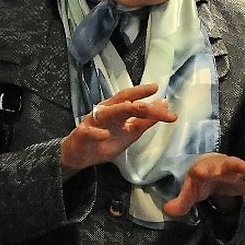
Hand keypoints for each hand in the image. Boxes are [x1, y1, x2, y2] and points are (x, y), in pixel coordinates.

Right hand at [59, 83, 175, 176]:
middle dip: (138, 97)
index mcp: (117, 109)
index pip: (132, 99)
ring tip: (132, 107)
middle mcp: (106, 112)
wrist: (81, 155)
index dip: (144, 93)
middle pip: (122, 102)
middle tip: (153, 96)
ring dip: (118, 109)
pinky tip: (105, 135)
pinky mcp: (82, 135)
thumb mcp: (130, 132)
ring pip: (106, 112)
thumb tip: (163, 105)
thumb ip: (146, 120)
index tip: (158, 89)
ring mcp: (93, 122)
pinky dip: (97, 133)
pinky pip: (89, 132)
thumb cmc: (105, 141)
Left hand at [162, 153, 244, 215]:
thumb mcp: (189, 188)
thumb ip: (181, 201)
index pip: (206, 169)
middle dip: (241, 165)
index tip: (200, 172)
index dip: (204, 171)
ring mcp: (240, 175)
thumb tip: (170, 211)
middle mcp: (226, 168)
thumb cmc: (200, 177)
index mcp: (208, 168)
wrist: (212, 167)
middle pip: (233, 165)